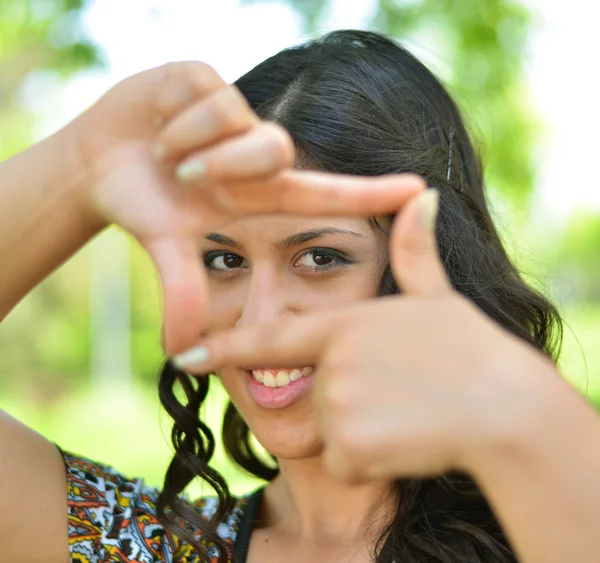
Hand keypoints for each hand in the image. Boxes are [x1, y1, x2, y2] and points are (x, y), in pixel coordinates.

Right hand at [69, 61, 424, 352]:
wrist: (99, 164)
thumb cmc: (145, 206)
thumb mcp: (169, 248)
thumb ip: (183, 291)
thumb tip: (179, 350)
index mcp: (261, 194)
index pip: (327, 193)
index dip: (371, 194)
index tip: (420, 192)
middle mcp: (257, 152)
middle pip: (277, 148)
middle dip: (229, 165)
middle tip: (188, 178)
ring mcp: (235, 114)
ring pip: (238, 120)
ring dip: (194, 146)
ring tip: (167, 157)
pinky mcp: (206, 77)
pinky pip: (207, 94)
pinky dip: (175, 121)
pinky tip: (159, 128)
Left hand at [177, 189, 558, 481]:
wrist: (506, 410)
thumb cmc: (473, 353)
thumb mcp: (437, 299)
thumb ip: (416, 252)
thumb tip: (425, 197)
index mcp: (344, 324)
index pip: (271, 339)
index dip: (226, 349)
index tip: (184, 359)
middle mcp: (331, 359)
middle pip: (318, 393)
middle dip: (353, 401)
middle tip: (401, 394)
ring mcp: (337, 401)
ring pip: (332, 431)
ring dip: (366, 431)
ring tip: (408, 414)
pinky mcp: (348, 446)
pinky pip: (345, 460)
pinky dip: (372, 459)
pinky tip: (406, 439)